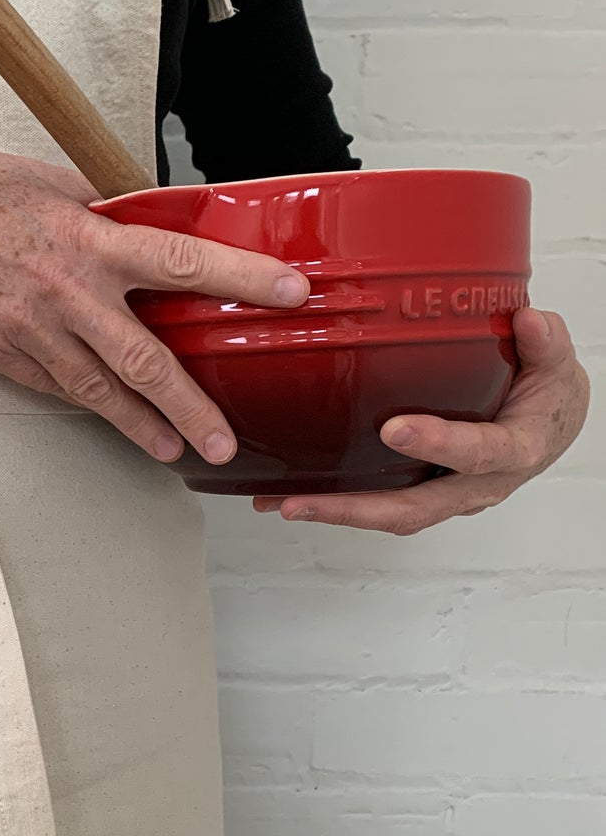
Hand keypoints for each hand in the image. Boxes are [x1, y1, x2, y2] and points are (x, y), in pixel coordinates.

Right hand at [0, 131, 309, 467]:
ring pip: (97, 391)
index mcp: (83, 237)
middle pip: (144, 359)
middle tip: (226, 440)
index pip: (181, 258)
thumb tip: (139, 226)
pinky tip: (113, 421)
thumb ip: (97, 212)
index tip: (292, 293)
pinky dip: (87, 405)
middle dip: (191, 405)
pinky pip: (54, 387)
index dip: (242, 277)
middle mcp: (61, 292)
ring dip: (141, 427)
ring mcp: (27, 333)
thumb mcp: (40, 182)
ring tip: (177, 451)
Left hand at [252, 305, 589, 532]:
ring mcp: (445, 494)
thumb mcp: (556, 362)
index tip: (395, 430)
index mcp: (512, 452)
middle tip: (299, 502)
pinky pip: (378, 501)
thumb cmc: (548, 396)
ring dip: (332, 512)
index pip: (475, 453)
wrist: (551, 425)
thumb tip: (527, 321)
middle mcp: (475, 486)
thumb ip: (544, 343)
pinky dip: (335, 501)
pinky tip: (289, 492)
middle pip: (411, 509)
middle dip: (352, 509)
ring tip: (278, 503)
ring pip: (388, 514)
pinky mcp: (421, 491)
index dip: (437, 444)